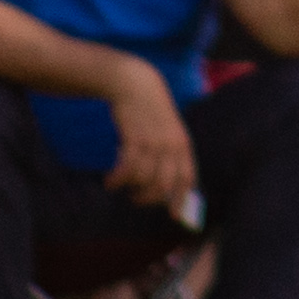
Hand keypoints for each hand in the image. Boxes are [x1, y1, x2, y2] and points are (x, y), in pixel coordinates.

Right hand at [105, 71, 197, 214]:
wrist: (136, 84)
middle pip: (164, 185)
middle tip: (135, 198)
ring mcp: (154, 141)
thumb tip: (166, 186)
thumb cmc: (151, 113)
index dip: (181, 199)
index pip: (188, 178)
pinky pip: (127, 168)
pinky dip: (117, 179)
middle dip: (148, 198)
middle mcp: (172, 145)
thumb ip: (170, 155)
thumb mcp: (168, 131)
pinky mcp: (135, 138)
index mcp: (183, 144)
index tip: (173, 215)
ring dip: (128, 187)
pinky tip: (110, 180)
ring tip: (118, 184)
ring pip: (144, 179)